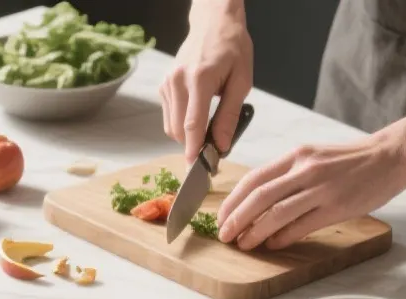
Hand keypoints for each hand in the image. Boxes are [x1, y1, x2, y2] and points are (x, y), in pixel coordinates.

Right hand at [160, 0, 252, 160]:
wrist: (214, 24)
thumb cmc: (232, 48)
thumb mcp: (242, 81)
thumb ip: (230, 115)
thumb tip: (222, 144)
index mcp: (200, 78)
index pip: (193, 124)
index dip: (195, 150)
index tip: (199, 169)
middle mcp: (178, 81)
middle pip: (179, 130)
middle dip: (194, 145)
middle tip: (214, 149)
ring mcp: (167, 83)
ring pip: (171, 127)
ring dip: (188, 136)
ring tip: (208, 128)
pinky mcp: (163, 86)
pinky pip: (169, 116)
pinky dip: (182, 123)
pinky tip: (197, 113)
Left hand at [218, 134, 405, 249]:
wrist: (391, 156)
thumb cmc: (352, 160)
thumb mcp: (315, 157)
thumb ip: (288, 174)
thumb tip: (258, 199)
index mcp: (297, 156)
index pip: (254, 178)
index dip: (233, 200)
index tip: (221, 216)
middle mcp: (306, 170)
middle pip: (259, 196)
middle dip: (236, 219)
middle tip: (224, 235)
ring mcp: (321, 189)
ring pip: (277, 213)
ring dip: (255, 232)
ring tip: (243, 244)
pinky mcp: (337, 207)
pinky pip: (302, 225)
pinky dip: (283, 237)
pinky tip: (273, 245)